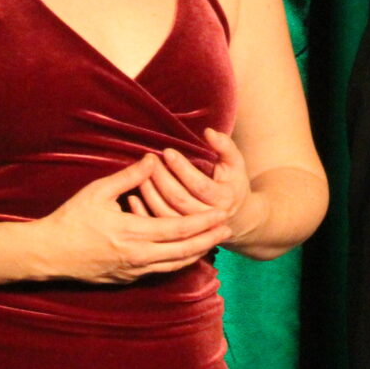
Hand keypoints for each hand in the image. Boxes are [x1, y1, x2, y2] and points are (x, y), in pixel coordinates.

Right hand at [35, 154, 230, 282]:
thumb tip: (152, 159)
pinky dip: (177, 262)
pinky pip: (159, 271)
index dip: (204, 222)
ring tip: (212, 241)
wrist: (47, 254)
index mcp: (133, 233)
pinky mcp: (126, 278)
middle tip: (228, 228)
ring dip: (196, 253)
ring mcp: (132, 270)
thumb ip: (129, 176)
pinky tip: (185, 253)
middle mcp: (138, 256)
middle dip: (209, 239)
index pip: (179, 229)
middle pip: (184, 251)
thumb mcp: (98, 192)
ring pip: (174, 265)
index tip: (222, 213)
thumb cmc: (71, 219)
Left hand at [129, 128, 249, 224]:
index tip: (167, 151)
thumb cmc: (233, 184)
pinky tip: (132, 196)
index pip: (199, 184)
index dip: (182, 168)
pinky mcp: (179, 236)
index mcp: (224, 199)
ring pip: (165, 213)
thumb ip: (225, 146)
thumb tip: (208, 132)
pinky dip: (142, 212)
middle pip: (179, 198)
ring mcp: (193, 230)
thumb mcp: (235, 164)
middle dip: (161, 178)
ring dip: (150, 192)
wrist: (237, 217)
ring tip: (141, 173)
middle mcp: (208, 217)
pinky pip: (156, 225)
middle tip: (149, 159)